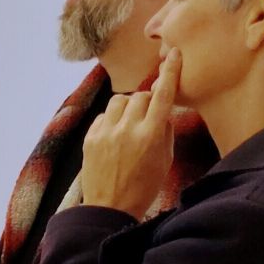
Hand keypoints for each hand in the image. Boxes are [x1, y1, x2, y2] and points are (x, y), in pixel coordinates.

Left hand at [80, 51, 177, 218]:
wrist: (110, 208)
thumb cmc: (144, 186)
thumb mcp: (165, 159)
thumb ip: (165, 130)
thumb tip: (163, 110)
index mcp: (151, 135)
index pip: (162, 95)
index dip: (169, 72)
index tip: (173, 55)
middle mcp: (128, 129)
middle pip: (140, 96)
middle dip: (147, 103)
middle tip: (147, 119)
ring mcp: (106, 133)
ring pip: (120, 101)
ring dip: (128, 108)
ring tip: (129, 126)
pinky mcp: (90, 138)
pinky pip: (104, 116)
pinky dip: (112, 121)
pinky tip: (115, 137)